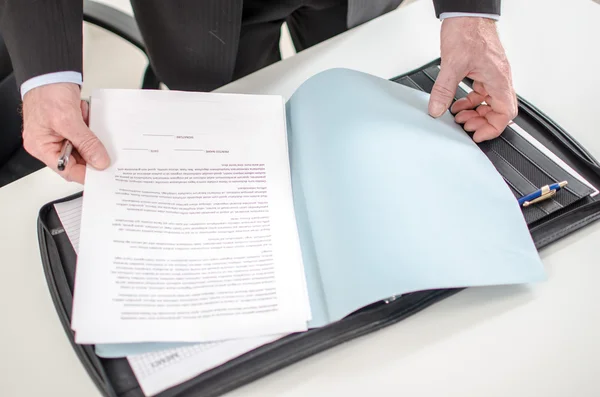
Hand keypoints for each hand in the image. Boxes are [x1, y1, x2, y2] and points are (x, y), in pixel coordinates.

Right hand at [22, 83, 109, 183]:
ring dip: (92, 138)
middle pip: (77, 160)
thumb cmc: (48, 91)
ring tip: (90, 122)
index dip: (86, 174)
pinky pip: (85, 134)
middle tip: (108, 153)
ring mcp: (60, 133)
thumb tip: (99, 161)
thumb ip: (86, 143)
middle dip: (91, 153)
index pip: (67, 169)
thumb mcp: (68, 120)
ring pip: (83, 146)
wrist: (51, 69)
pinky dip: (91, 127)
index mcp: (41, 146)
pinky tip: (88, 115)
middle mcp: (49, 142)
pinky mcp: (69, 125)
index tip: (104, 174)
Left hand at [428, 17, 517, 142]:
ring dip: (475, 113)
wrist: (467, 13)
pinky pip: (482, 92)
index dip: (492, 128)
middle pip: (499, 111)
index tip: (476, 135)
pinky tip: (457, 103)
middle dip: (482, 122)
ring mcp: (493, 74)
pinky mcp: (484, 70)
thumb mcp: (451, 63)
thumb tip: (437, 109)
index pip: (505, 113)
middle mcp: (499, 78)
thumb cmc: (468, 31)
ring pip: (490, 102)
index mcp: (498, 79)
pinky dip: (471, 101)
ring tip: (458, 117)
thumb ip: (443, 89)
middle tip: (464, 126)